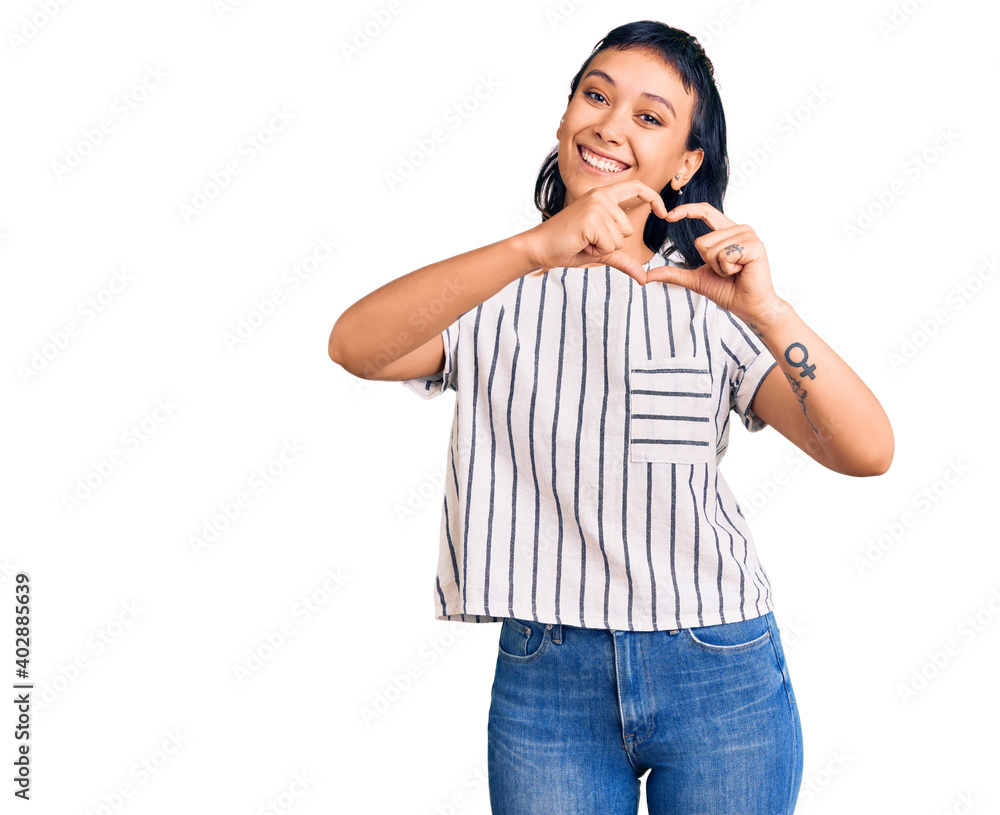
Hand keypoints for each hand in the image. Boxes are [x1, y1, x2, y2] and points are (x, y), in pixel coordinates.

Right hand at [522, 180, 667, 283]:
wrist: (539, 247)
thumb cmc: (567, 246)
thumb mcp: (599, 251)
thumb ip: (623, 260)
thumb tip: (644, 278)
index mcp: (603, 196)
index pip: (637, 187)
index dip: (654, 198)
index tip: (665, 213)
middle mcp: (601, 196)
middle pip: (628, 230)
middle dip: (611, 244)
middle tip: (587, 240)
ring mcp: (596, 206)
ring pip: (620, 240)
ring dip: (602, 248)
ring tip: (583, 241)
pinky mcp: (591, 219)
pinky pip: (609, 246)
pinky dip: (596, 251)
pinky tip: (580, 244)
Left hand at [644, 202, 782, 325]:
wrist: (749, 307)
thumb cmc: (728, 291)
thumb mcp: (696, 280)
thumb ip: (674, 274)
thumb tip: (646, 276)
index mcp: (727, 232)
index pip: (705, 211)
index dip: (686, 210)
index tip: (668, 215)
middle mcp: (740, 229)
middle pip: (702, 240)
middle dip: (709, 263)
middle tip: (727, 271)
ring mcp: (748, 236)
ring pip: (711, 248)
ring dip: (719, 267)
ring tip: (735, 272)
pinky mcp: (754, 246)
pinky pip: (724, 255)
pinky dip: (727, 269)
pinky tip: (741, 272)